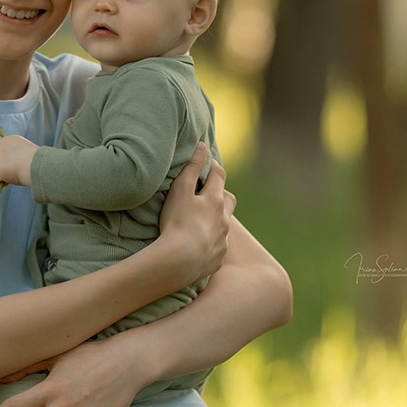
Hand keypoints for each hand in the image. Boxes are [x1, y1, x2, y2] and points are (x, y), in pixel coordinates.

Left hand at [0, 134, 36, 186]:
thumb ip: (17, 155)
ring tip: (18, 174)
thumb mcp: (26, 153)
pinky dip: (3, 183)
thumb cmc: (37, 161)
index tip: (18, 166)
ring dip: (5, 176)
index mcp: (9, 139)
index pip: (3, 153)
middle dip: (5, 169)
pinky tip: (13, 180)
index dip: (10, 161)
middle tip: (18, 172)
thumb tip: (15, 165)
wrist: (37, 164)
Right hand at [158, 143, 234, 284]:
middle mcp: (224, 219)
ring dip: (217, 218)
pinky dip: (212, 241)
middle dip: (221, 193)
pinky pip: (218, 246)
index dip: (212, 167)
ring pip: (224, 224)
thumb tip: (202, 146)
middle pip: (229, 200)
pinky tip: (200, 244)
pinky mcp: (217, 258)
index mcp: (215, 200)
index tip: (207, 163)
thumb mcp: (181, 190)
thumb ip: (191, 167)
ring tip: (202, 219)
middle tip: (208, 192)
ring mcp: (223, 240)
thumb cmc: (177, 222)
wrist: (180, 261)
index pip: (219, 175)